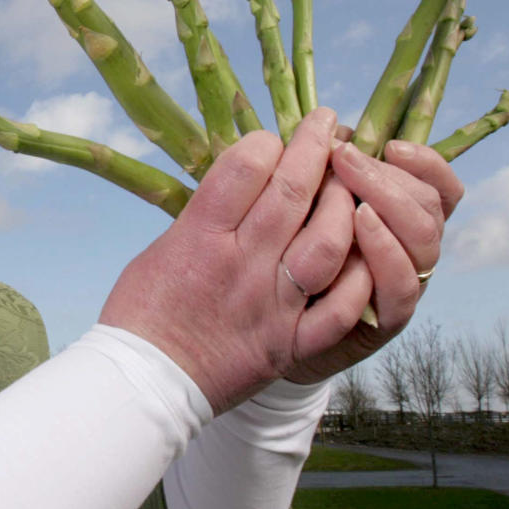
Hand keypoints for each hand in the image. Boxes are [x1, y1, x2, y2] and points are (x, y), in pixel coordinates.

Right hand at [100, 108, 355, 414]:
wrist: (145, 385)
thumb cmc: (141, 313)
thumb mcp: (160, 248)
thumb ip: (203, 216)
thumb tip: (240, 179)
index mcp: (200, 237)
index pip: (245, 166)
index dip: (267, 140)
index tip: (276, 135)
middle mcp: (241, 264)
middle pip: (290, 191)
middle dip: (315, 147)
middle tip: (327, 123)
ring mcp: (271, 303)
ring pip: (326, 240)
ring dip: (344, 203)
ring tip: (350, 181)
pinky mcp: (289, 341)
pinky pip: (340, 307)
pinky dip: (359, 277)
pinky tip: (366, 251)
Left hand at [281, 138, 463, 383]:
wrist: (259, 335)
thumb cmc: (277, 263)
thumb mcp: (298, 211)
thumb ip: (320, 175)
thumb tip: (324, 131)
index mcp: (397, 220)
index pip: (438, 185)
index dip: (425, 162)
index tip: (390, 145)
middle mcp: (408, 252)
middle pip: (430, 207)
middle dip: (390, 176)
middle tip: (345, 156)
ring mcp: (399, 286)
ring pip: (424, 242)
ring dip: (391, 207)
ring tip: (353, 189)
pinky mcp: (382, 321)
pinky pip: (401, 289)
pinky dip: (386, 253)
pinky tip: (359, 225)